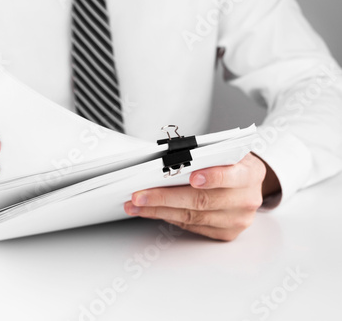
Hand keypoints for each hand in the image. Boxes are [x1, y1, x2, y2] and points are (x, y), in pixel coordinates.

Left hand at [124, 153, 278, 240]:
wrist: (249, 185)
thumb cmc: (232, 164)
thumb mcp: (226, 152)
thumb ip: (205, 155)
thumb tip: (167, 160)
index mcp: (249, 173)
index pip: (231, 176)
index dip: (212, 177)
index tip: (192, 177)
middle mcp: (246, 199)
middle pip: (201, 201)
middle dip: (165, 197)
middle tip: (140, 195)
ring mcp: (237, 220)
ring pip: (191, 216)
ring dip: (158, 210)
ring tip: (136, 205)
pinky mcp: (225, 233)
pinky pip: (191, 226)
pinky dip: (168, 217)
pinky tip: (151, 211)